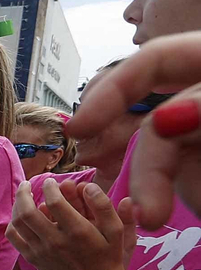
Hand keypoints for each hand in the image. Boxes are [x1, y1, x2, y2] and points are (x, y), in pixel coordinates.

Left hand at [7, 177, 137, 269]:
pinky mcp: (33, 259)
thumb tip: (87, 185)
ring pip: (18, 223)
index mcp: (77, 232)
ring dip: (17, 205)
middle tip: (28, 183)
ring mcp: (41, 251)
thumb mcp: (116, 231)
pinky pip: (14, 238)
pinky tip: (19, 215)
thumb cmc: (108, 256)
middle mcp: (56, 241)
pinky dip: (13, 223)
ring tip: (22, 195)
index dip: (50, 187)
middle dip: (25, 192)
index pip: (55, 202)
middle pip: (28, 211)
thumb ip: (104, 206)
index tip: (51, 181)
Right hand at [67, 30, 200, 227]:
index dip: (115, 88)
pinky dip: (138, 184)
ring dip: (123, 161)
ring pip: (141, 134)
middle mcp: (197, 93)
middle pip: (138, 95)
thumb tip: (164, 119)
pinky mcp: (190, 160)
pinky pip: (152, 164)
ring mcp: (192, 126)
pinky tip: (144, 209)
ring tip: (135, 199)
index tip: (81, 127)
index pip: (156, 60)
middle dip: (110, 128)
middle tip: (91, 160)